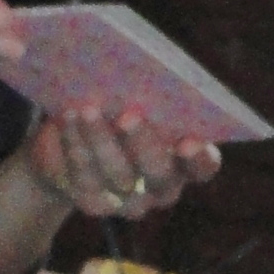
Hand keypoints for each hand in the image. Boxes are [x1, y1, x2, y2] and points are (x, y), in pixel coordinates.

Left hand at [22, 108, 218, 222]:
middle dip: (144, 144)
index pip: (204, 166)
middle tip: (129, 115)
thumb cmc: (118, 109)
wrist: (72, 145)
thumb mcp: (137, 99)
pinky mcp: (94, 203)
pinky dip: (76, 145)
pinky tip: (70, 118)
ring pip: (118, 175)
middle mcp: (163, 186)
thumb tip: (136, 70)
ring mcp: (129, 201)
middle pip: (159, 174)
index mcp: (187, 160)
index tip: (188, 141)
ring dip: (102, 140)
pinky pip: (85, 177)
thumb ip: (148, 93)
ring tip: (88, 109)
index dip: (199, 158)